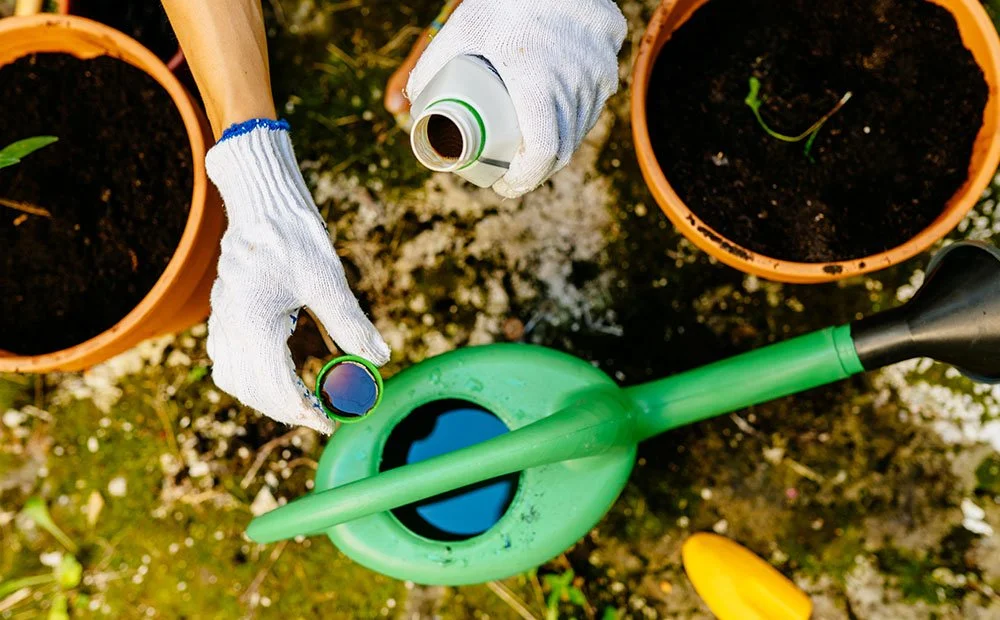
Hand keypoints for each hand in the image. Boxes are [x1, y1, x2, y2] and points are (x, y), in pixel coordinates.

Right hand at [204, 119, 389, 433]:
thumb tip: (380, 358)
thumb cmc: (294, 234)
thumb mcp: (328, 279)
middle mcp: (231, 327)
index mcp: (254, 324)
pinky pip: (226, 358)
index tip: (331, 423)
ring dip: (265, 397)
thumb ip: (351, 323)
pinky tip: (275, 374)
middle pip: (252, 391)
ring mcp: (222, 319)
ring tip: (301, 401)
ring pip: (233, 378)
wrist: (261, 200)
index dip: (305, 413)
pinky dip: (249, 377)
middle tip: (322, 416)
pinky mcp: (224, 310)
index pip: (276, 389)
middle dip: (286, 410)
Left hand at [406, 0, 626, 197]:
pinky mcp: (609, 66)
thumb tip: (407, 105)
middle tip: (511, 173)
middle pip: (561, 150)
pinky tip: (559, 125)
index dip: (523, 179)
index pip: (540, 154)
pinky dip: (576, 122)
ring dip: (558, 149)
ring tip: (532, 153)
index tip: (505, 186)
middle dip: (536, 171)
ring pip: (580, 131)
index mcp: (538, 86)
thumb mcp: (461, 28)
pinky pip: (594, 106)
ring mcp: (597, 77)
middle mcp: (574, 86)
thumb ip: (431, 64)